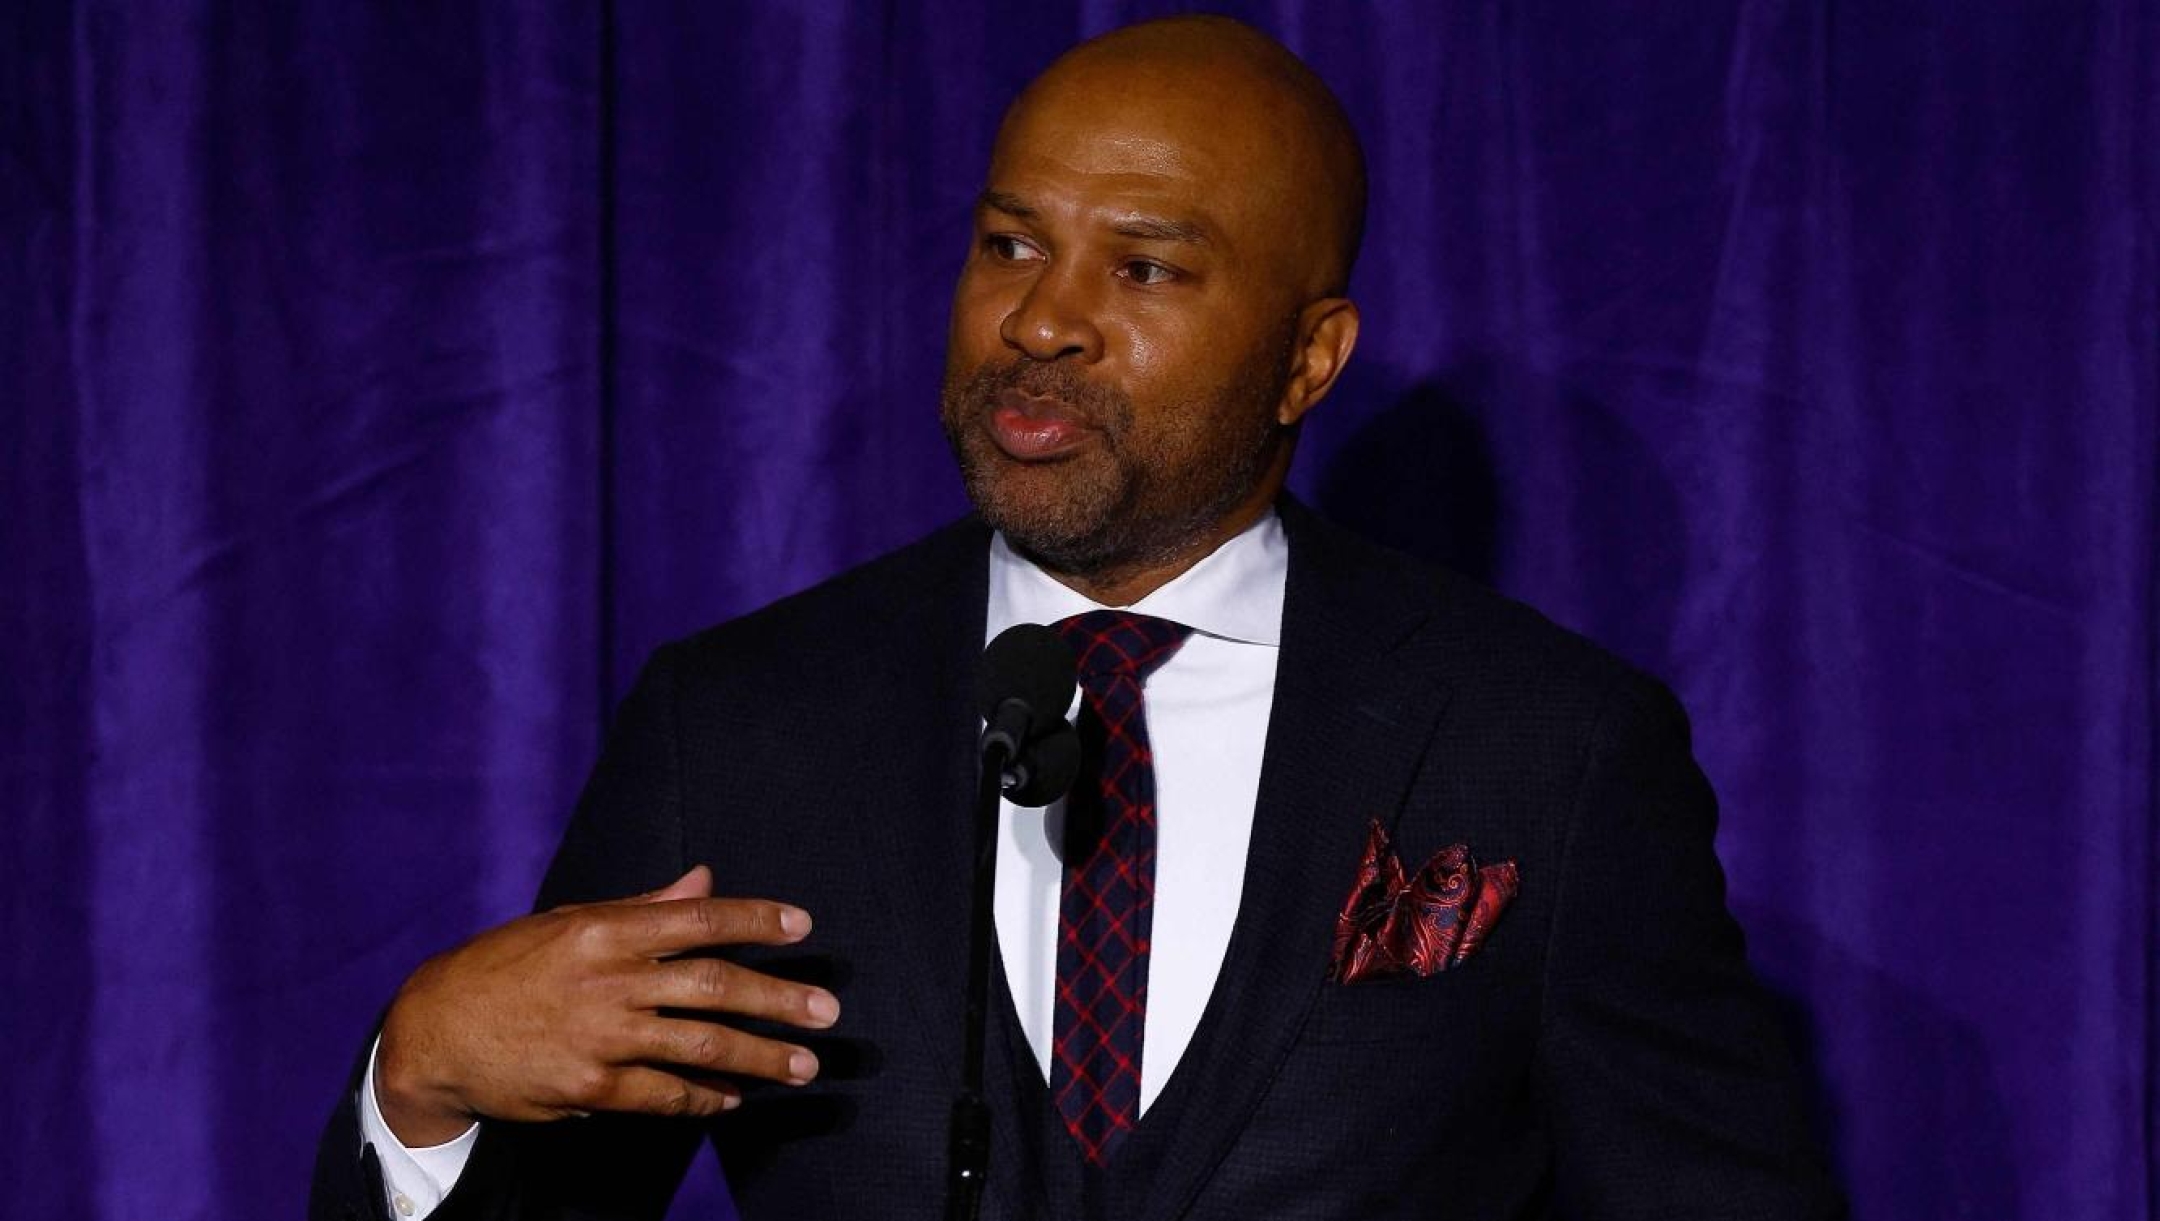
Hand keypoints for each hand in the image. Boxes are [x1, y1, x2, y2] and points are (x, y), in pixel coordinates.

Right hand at [373, 865, 836, 1145]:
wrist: (435, 1031)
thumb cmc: (509, 966)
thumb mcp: (571, 922)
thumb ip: (645, 907)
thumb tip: (706, 878)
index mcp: (604, 930)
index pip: (696, 918)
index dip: (754, 920)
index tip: (802, 927)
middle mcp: (608, 981)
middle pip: (712, 986)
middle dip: (778, 1000)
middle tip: (827, 1012)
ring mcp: (601, 1037)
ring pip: (699, 1046)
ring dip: (759, 1058)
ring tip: (801, 1065)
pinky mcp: (590, 1087)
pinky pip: (664, 1095)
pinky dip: (704, 1097)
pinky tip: (732, 1097)